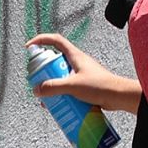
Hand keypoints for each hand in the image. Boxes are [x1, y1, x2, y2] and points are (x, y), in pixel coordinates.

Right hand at [26, 33, 142, 113]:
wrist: (118, 96)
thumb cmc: (100, 86)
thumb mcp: (72, 86)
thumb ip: (53, 87)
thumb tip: (37, 90)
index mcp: (75, 56)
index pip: (55, 40)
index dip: (41, 40)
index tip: (29, 47)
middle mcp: (77, 62)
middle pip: (54, 62)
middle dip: (43, 72)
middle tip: (38, 83)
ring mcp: (80, 74)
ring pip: (60, 77)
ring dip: (52, 87)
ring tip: (47, 100)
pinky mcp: (84, 86)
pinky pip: (67, 88)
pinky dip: (61, 95)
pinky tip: (58, 107)